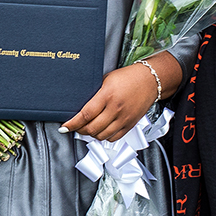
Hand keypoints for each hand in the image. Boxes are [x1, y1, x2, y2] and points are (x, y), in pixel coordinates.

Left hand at [60, 53, 180, 141]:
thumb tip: (79, 106)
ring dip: (91, 135)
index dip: (73, 123)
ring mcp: (124, 119)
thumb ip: (94, 94)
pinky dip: (104, 137)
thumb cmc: (127, 77)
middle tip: (73, 128)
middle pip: (92, 128)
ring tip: (86, 129)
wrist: (149, 80)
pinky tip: (100, 131)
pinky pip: (114, 138)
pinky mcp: (130, 125)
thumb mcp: (106, 80)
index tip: (65, 127)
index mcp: (107, 95)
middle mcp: (115, 109)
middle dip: (79, 130)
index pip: (85, 114)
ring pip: (101, 135)